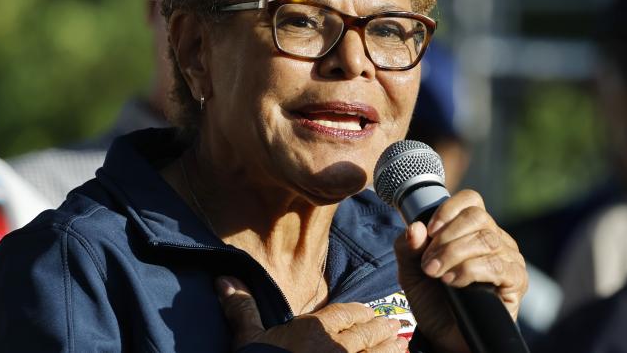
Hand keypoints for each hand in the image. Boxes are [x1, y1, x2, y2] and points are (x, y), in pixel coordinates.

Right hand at [216, 276, 407, 351]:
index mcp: (314, 329)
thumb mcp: (248, 340)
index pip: (345, 314)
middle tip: (393, 324)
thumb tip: (225, 280)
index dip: (358, 313)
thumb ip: (243, 309)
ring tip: (401, 344)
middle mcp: (337, 347)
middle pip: (367, 332)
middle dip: (380, 327)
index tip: (368, 312)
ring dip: (392, 348)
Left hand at [393, 189, 527, 352]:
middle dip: (446, 238)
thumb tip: (414, 227)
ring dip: (453, 254)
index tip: (429, 231)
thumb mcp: (411, 271)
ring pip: (485, 240)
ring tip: (436, 273)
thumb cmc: (433, 300)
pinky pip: (496, 265)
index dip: (448, 210)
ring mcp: (509, 259)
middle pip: (477, 217)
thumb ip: (408, 247)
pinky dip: (469, 270)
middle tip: (428, 262)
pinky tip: (453, 282)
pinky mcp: (516, 281)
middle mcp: (495, 239)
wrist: (445, 336)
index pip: (471, 201)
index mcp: (472, 229)